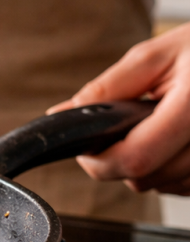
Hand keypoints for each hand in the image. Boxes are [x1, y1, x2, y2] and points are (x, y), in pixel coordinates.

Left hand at [49, 23, 189, 193]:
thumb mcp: (155, 56)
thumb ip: (108, 88)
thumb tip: (63, 114)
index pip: (136, 158)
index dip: (100, 159)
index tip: (87, 146)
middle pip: (145, 179)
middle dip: (118, 160)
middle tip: (119, 129)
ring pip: (164, 186)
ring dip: (146, 166)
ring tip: (154, 127)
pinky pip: (185, 186)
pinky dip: (170, 170)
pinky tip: (174, 141)